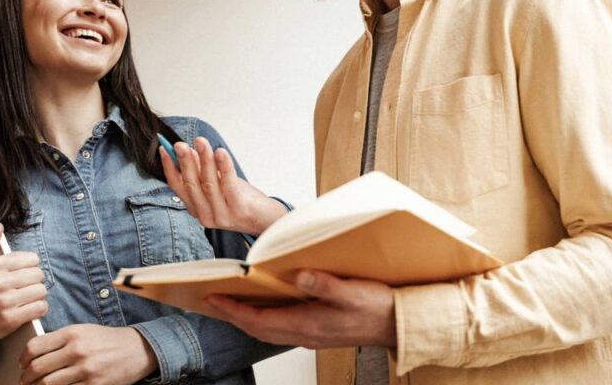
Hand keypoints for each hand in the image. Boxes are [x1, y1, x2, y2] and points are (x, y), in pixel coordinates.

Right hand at [0, 223, 47, 375]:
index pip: (31, 259)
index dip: (30, 266)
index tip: (23, 272)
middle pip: (38, 275)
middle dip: (34, 281)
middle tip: (25, 286)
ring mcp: (4, 302)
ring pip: (41, 291)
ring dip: (37, 295)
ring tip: (27, 297)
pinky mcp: (10, 319)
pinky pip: (40, 308)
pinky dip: (39, 308)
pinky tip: (29, 308)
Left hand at [19, 324, 157, 384]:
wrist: (138, 350)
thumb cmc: (107, 341)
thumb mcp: (84, 331)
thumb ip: (59, 340)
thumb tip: (33, 356)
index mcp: (73, 333)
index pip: (35, 347)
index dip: (23, 358)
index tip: (22, 364)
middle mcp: (78, 350)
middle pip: (37, 368)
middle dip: (26, 378)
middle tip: (24, 380)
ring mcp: (86, 370)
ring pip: (47, 384)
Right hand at [160, 137, 286, 234]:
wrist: (266, 219)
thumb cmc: (242, 200)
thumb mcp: (218, 183)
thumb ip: (203, 170)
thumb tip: (188, 149)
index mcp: (196, 209)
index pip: (178, 187)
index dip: (169, 167)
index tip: (164, 148)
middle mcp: (205, 215)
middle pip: (191, 185)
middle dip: (185, 162)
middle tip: (179, 144)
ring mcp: (221, 215)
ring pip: (208, 183)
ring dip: (204, 160)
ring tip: (201, 142)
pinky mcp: (238, 210)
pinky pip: (228, 184)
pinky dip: (224, 166)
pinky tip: (220, 152)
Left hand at [205, 270, 396, 348]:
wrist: (400, 325)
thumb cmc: (379, 308)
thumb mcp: (354, 292)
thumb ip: (325, 285)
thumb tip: (297, 275)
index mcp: (309, 324)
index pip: (260, 320)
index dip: (233, 310)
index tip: (213, 298)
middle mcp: (305, 333)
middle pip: (258, 328)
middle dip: (232, 315)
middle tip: (211, 300)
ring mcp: (311, 334)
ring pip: (268, 329)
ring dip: (247, 318)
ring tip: (230, 302)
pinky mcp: (318, 330)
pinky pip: (281, 327)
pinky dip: (265, 318)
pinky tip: (265, 305)